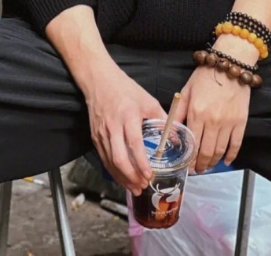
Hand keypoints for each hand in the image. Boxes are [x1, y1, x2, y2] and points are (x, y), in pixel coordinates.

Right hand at [83, 64, 166, 195]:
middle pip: (119, 158)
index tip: (149, 174)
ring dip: (122, 178)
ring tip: (135, 188)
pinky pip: (104, 159)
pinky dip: (113, 172)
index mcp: (128, 116)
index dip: (141, 162)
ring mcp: (102, 134)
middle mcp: (113, 127)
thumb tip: (175, 137)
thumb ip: (161, 119)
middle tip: (143, 186)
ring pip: (110, 162)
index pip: (134, 143)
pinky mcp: (95, 137)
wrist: (99, 81)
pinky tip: (123, 178)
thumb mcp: (147, 100)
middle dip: (131, 176)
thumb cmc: (126, 89)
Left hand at [174, 58, 250, 173]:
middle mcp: (212, 121)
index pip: (192, 144)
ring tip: (208, 166)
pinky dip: (231, 156)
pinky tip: (226, 161)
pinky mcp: (241, 121)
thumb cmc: (206, 75)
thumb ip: (178, 112)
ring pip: (220, 151)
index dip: (189, 159)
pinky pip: (236, 144)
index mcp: (196, 113)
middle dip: (200, 165)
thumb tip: (171, 130)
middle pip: (206, 152)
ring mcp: (228, 123)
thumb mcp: (186, 91)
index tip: (186, 166)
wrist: (229, 63)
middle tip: (196, 170)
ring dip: (213, 162)